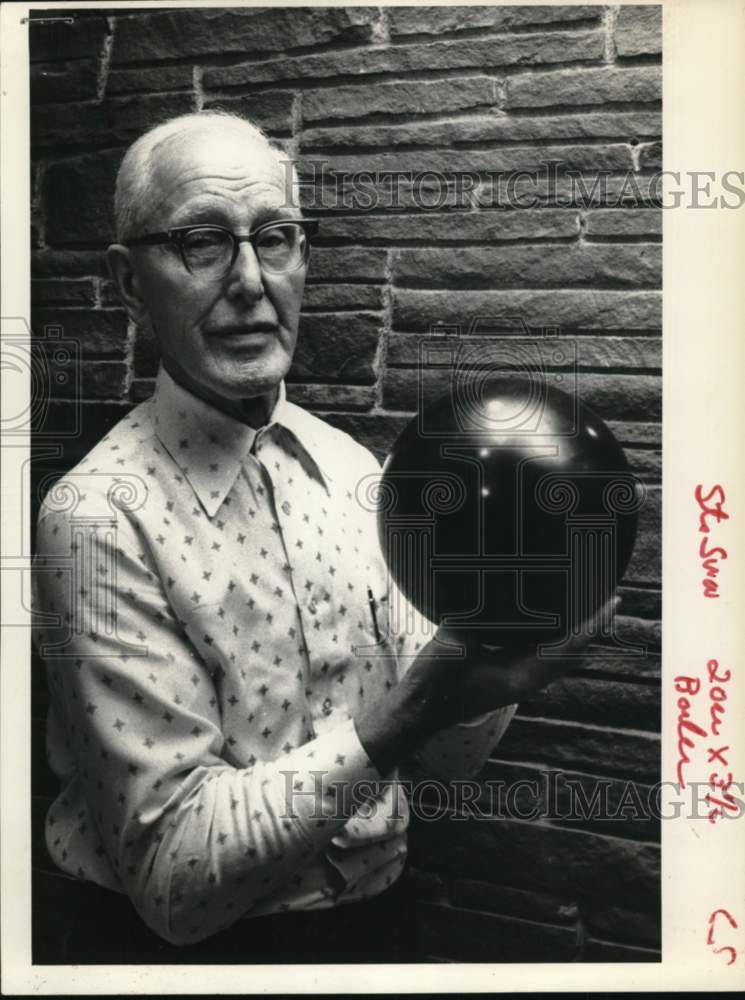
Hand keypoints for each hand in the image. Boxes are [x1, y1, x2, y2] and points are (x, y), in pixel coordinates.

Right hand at [355, 595, 619, 774]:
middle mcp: (526, 681)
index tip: (613, 602)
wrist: (418, 712)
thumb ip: (475, 616)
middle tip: (608, 597)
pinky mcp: (506, 677)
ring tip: (587, 606)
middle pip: (571, 651)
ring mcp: (517, 681)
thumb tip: (489, 586)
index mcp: (522, 677)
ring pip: (558, 655)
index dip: (592, 623)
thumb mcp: (454, 641)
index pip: (568, 646)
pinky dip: (553, 637)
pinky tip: (550, 622)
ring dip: (574, 632)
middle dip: (590, 625)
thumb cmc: (434, 683)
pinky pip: (540, 655)